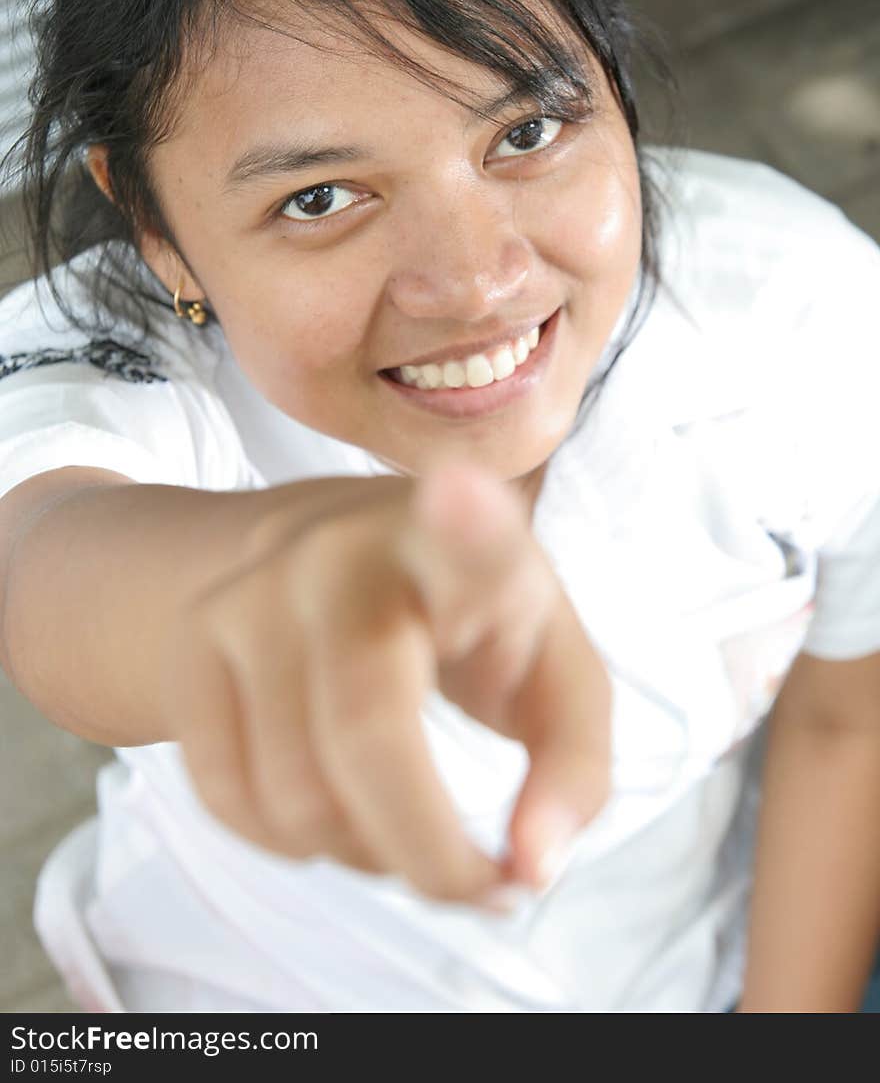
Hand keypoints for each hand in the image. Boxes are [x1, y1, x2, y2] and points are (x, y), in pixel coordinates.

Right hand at [166, 461, 609, 904]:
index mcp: (455, 547)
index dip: (465, 523)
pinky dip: (292, 847)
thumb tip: (530, 871)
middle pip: (368, 737)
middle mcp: (339, 556)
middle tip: (479, 885)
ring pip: (295, 795)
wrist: (315, 554)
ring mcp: (250, 596)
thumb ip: (573, 769)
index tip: (459, 490)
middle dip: (431, 855)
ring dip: (363, 856)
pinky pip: (228, 800)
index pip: (464, 534)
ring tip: (402, 830)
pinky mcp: (190, 645)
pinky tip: (332, 814)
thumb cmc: (467, 620)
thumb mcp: (550, 670)